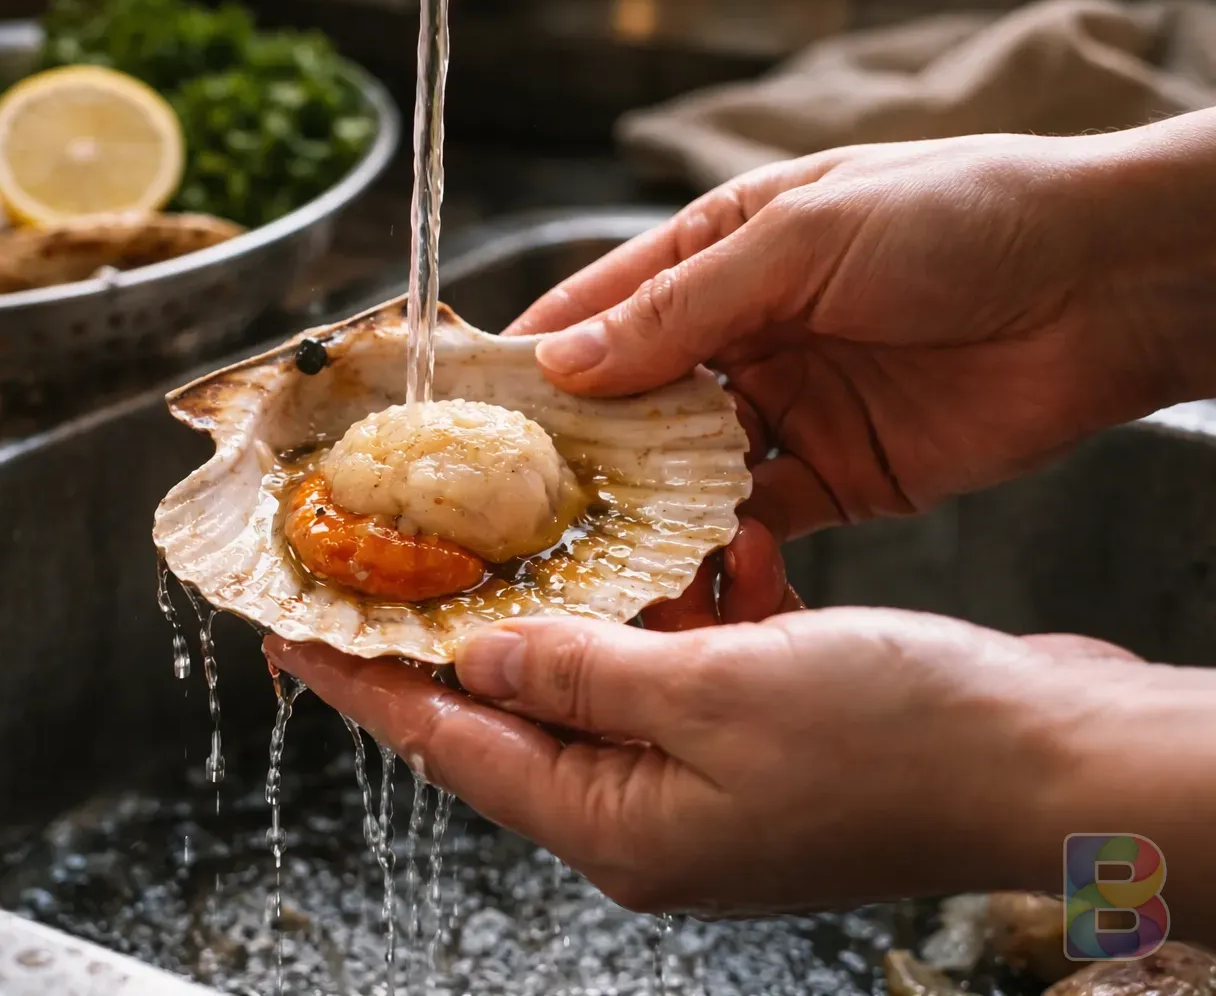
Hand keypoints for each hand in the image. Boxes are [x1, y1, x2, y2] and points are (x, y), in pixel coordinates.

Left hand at [266, 597, 1166, 917]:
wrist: (1052, 760)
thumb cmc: (896, 741)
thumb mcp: (714, 693)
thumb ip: (580, 671)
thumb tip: (479, 653)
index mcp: (617, 824)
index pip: (451, 742)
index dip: (367, 683)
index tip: (295, 632)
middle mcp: (651, 811)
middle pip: (520, 707)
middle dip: (470, 626)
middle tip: (408, 552)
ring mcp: (710, 777)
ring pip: (611, 674)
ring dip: (602, 601)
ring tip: (575, 524)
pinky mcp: (766, 737)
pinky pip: (696, 664)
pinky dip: (700, 605)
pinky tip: (731, 546)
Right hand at [509, 115, 1215, 538]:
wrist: (1109, 284)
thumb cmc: (960, 218)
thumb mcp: (801, 238)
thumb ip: (682, 307)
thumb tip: (565, 360)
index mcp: (719, 254)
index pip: (598, 311)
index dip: (531, 363)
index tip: (466, 418)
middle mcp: (741, 336)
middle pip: (629, 405)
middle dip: (572, 454)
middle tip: (506, 511)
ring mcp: (787, 411)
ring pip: (682, 473)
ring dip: (639, 510)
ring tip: (578, 557)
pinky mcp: (838, 479)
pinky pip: (756, 521)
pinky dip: (720, 547)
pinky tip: (682, 571)